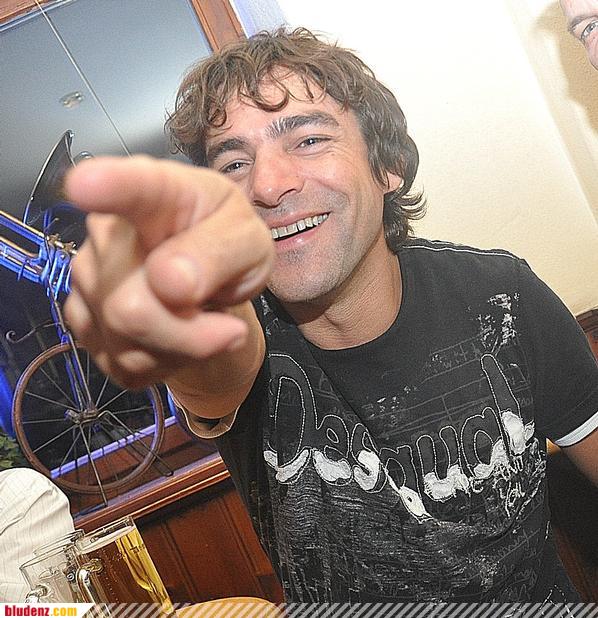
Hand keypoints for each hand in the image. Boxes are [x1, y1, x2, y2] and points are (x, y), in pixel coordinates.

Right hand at [63, 155, 273, 389]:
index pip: (131, 187)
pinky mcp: (82, 318)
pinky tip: (176, 336)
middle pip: (130, 309)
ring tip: (201, 323)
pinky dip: (162, 363)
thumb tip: (170, 283)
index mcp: (160, 192)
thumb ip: (219, 254)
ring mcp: (87, 276)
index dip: (107, 186)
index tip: (84, 185)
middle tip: (227, 327)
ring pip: (125, 344)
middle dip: (190, 336)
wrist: (211, 276)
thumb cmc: (228, 244)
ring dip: (180, 350)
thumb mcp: (248, 243)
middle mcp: (108, 230)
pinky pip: (121, 365)